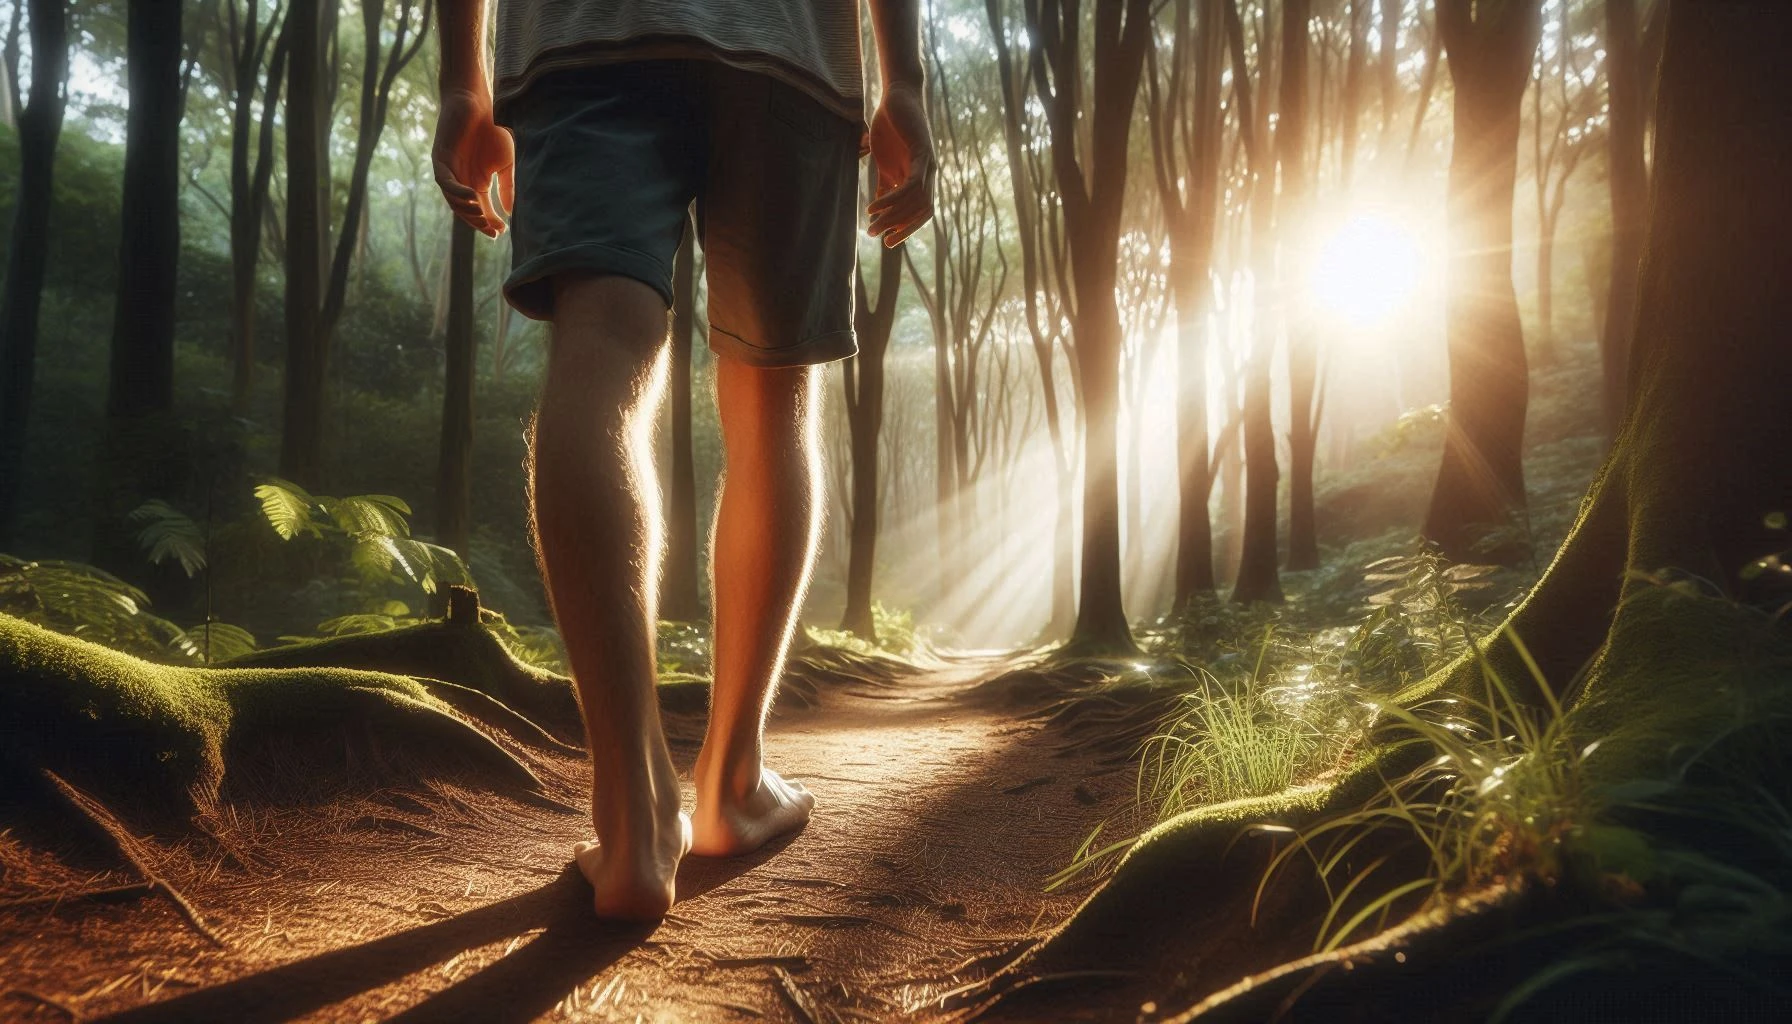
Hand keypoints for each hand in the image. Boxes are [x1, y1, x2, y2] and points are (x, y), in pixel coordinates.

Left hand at [433, 87, 514, 236]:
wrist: (477, 103)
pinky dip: (458, 192)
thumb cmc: (492, 130)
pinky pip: (445, 182)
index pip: (482, 210)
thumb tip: (509, 212)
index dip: (490, 222)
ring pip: (453, 200)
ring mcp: (449, 171)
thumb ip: (507, 187)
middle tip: (492, 231)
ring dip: (467, 211)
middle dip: (478, 222)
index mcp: (477, 183)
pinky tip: (473, 198)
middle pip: (466, 210)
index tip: (501, 232)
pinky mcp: (440, 160)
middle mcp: (461, 181)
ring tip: (482, 217)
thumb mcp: (505, 163)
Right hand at [865, 82, 933, 246]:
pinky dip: (894, 198)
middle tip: (877, 236)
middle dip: (900, 227)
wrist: (898, 96)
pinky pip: (912, 184)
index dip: (906, 228)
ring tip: (872, 224)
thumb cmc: (891, 127)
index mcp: (920, 178)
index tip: (887, 241)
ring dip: (893, 216)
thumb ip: (886, 183)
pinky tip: (876, 205)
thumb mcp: (885, 161)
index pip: (919, 212)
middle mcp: (929, 174)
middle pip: (921, 212)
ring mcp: (928, 164)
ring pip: (916, 202)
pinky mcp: (923, 152)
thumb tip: (879, 207)